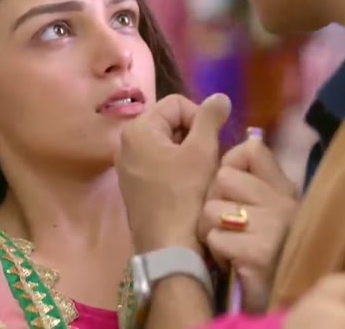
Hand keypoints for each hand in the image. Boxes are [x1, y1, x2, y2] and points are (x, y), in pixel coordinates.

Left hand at [115, 94, 231, 253]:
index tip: (213, 142)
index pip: (177, 103)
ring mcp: (127, 166)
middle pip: (169, 122)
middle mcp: (125, 144)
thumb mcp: (203, 151)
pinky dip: (176, 168)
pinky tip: (189, 185)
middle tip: (209, 157)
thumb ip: (210, 118)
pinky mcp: (133, 186)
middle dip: (194, 134)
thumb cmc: (186, 195)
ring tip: (201, 172)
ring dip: (188, 152)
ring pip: (166, 144)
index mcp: (137, 129)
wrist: (169, 247)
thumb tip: (219, 97)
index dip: (201, 117)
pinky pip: (158, 163)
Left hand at [197, 132, 296, 311]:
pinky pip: (214, 237)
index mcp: (284, 188)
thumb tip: (245, 143)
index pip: (251, 150)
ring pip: (211, 208)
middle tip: (227, 225)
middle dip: (214, 202)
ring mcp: (272, 227)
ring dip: (210, 230)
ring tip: (227, 245)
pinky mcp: (258, 253)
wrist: (281, 297)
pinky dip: (215, 252)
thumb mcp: (268, 210)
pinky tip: (230, 262)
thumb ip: (256, 178)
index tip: (231, 191)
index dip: (230, 165)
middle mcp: (282, 202)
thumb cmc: (267, 253)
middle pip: (223, 177)